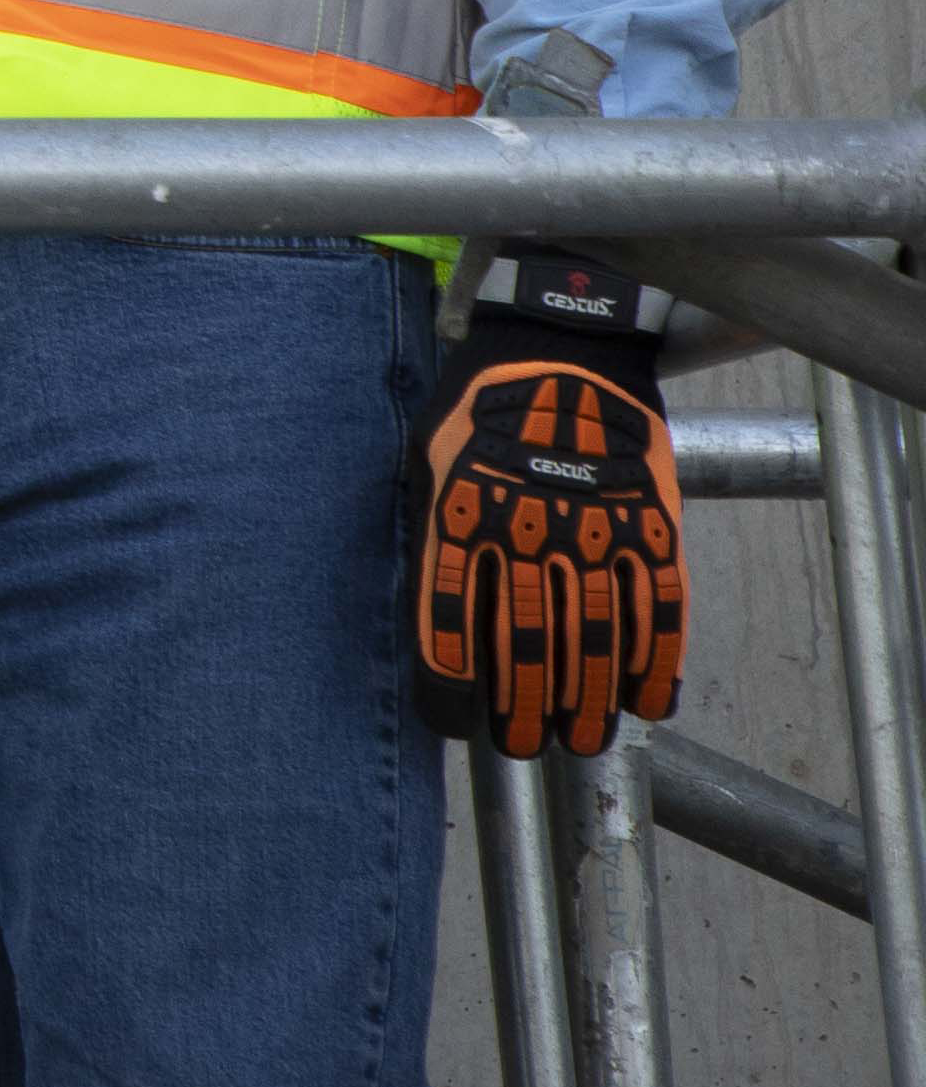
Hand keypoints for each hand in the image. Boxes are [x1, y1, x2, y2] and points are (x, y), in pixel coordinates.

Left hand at [417, 256, 683, 758]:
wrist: (564, 342)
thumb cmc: (479, 400)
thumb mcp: (429, 454)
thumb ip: (430, 525)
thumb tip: (429, 602)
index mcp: (460, 517)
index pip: (446, 624)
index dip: (448, 685)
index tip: (453, 721)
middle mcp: (527, 535)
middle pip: (524, 647)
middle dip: (521, 709)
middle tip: (521, 744)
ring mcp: (596, 533)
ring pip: (593, 641)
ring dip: (588, 702)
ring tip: (580, 741)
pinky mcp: (652, 526)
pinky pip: (658, 609)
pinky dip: (656, 663)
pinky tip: (648, 703)